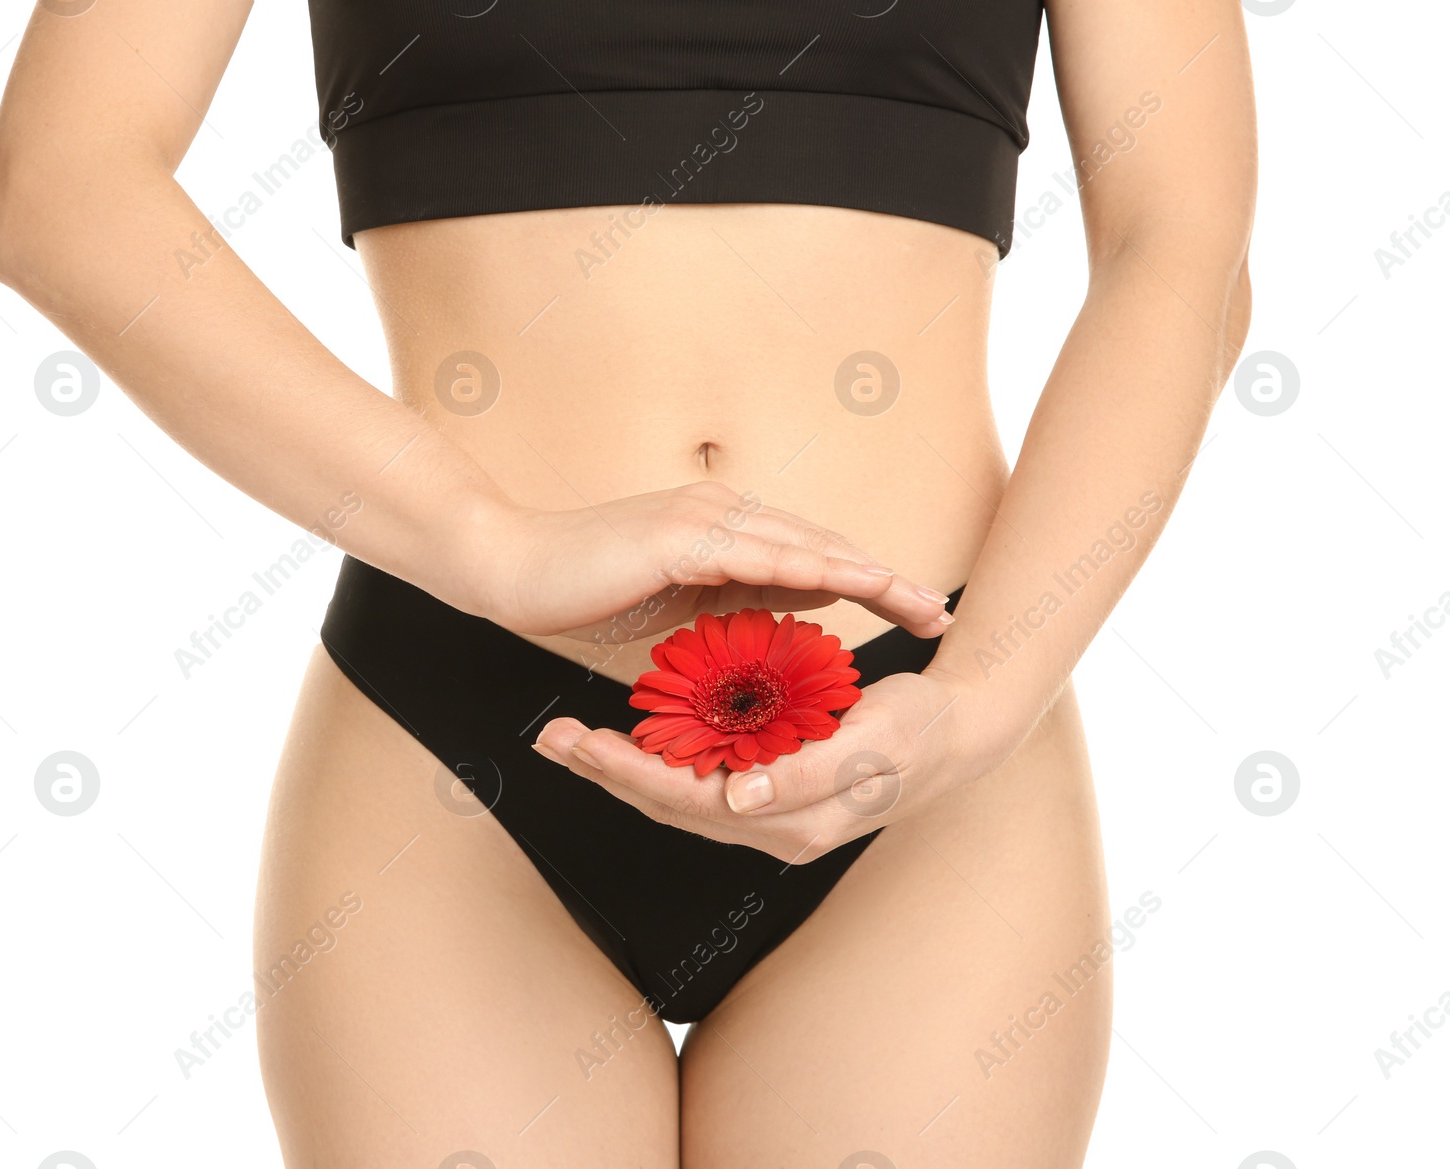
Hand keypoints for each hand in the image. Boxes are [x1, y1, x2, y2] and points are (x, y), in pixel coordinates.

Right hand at [475, 481, 952, 640]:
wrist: (510, 568)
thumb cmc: (584, 588)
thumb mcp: (674, 601)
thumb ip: (731, 596)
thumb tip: (787, 603)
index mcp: (722, 529)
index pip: (809, 556)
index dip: (865, 583)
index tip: (911, 612)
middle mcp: (722, 512)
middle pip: (822, 547)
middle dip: (887, 581)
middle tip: (939, 613)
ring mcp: (703, 519)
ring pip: (804, 547)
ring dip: (869, 574)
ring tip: (919, 602)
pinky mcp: (680, 537)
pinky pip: (760, 556)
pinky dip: (814, 569)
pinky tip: (856, 585)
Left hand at [532, 668, 981, 861]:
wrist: (959, 732)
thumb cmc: (921, 730)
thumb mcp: (873, 742)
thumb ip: (807, 774)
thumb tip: (738, 797)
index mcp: (791, 823)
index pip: (688, 801)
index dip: (629, 772)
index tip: (580, 739)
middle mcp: (770, 826)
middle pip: (667, 803)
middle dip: (605, 771)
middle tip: (549, 738)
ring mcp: (767, 810)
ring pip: (676, 793)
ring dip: (621, 766)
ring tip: (569, 738)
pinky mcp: (769, 786)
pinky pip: (700, 777)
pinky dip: (658, 757)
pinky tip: (629, 736)